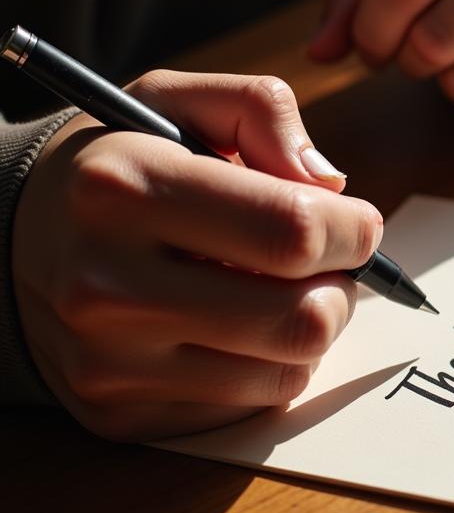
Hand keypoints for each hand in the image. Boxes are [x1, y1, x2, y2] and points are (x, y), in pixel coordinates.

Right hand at [12, 71, 382, 441]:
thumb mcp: (176, 99)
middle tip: (333, 265)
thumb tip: (330, 184)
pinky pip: (248, 405)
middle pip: (299, 318)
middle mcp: (107, 285)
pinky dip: (271, 366)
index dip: (353, 230)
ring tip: (285, 290)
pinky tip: (241, 328)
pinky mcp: (119, 414)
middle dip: (344, 288)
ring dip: (312, 329)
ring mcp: (109, 362)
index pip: (290, 231)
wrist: (12, 240)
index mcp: (125, 189)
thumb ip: (261, 111)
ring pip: (285, 371)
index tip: (359, 222)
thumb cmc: (118, 164)